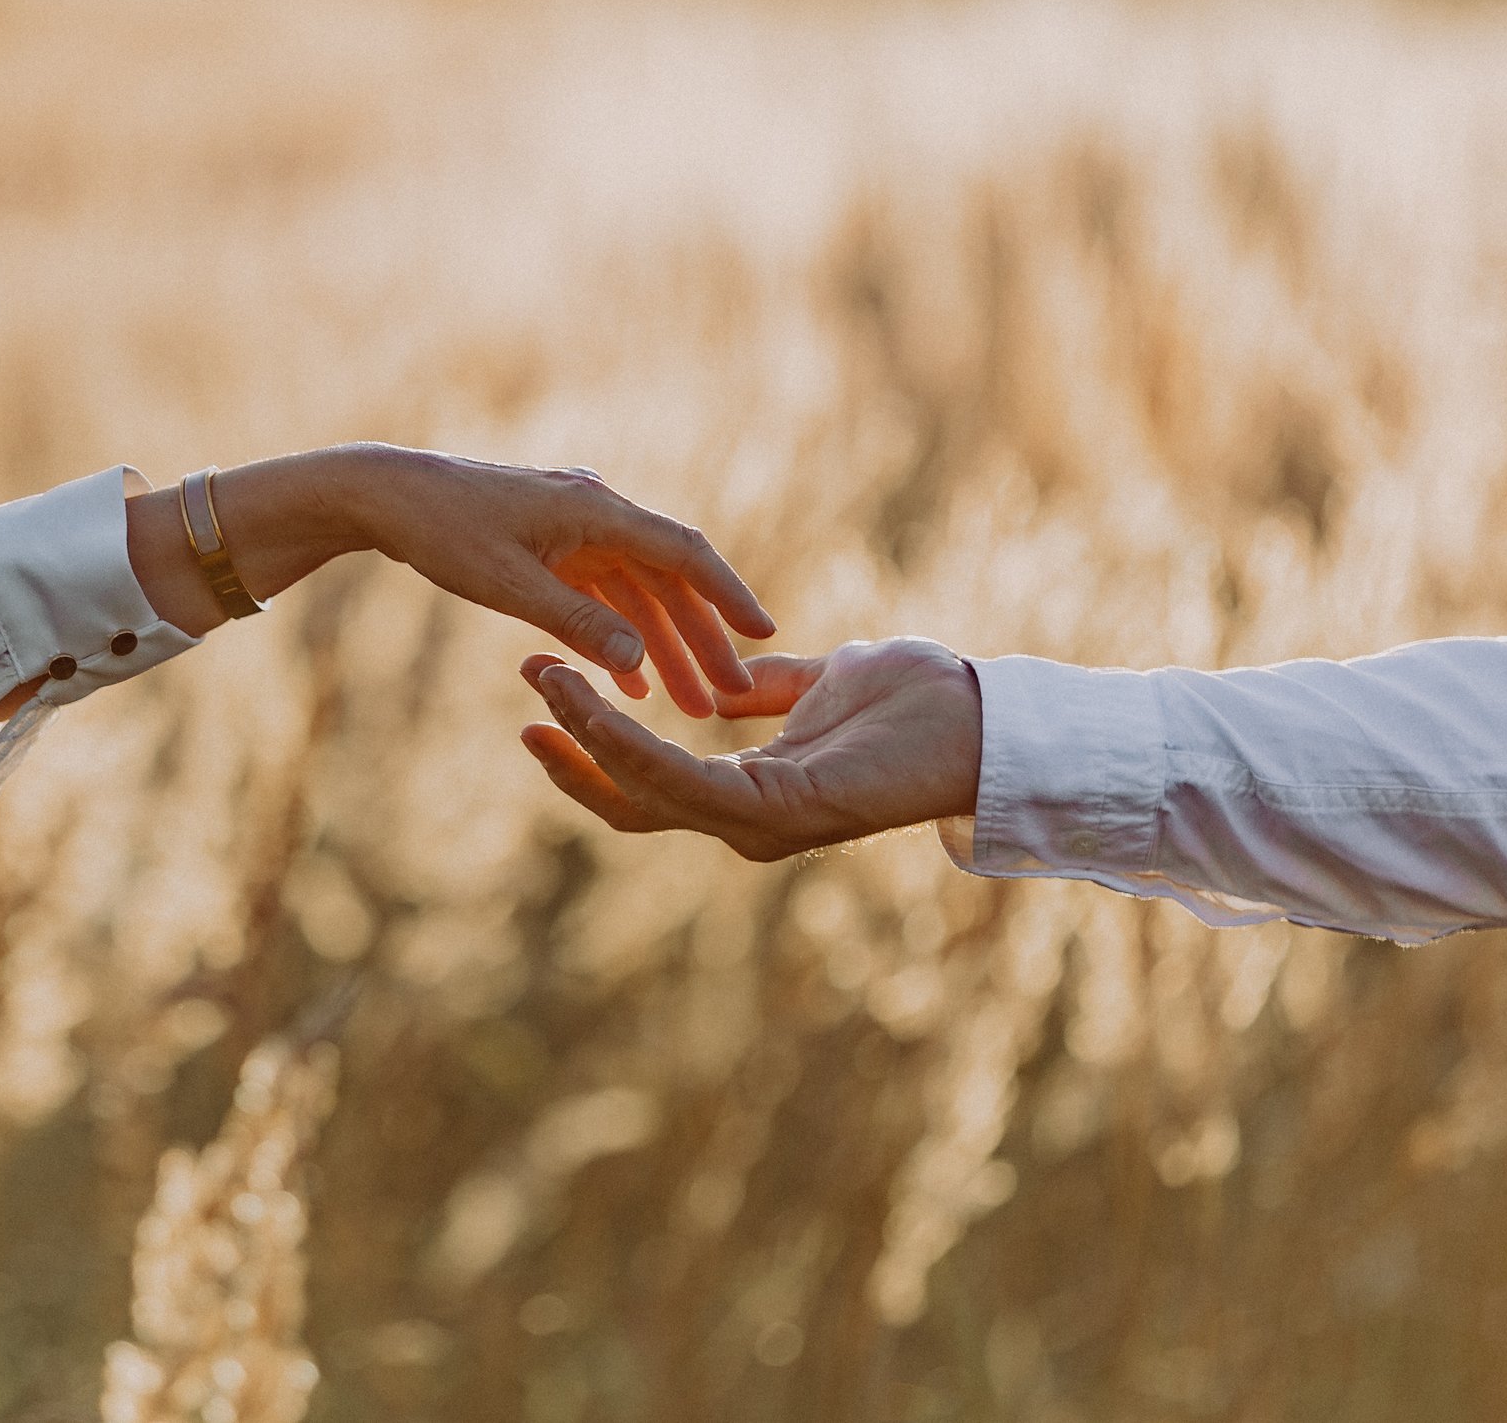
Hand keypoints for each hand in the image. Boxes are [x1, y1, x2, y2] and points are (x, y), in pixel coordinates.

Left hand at [132, 444, 775, 715]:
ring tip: (689, 703)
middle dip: (702, 639)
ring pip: (637, 592)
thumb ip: (577, 626)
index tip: (765, 635)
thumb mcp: (509, 586)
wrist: (385, 495)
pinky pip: (603, 593)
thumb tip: (642, 664)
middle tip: (732, 696)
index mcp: (597, 512)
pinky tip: (631, 682)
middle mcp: (597, 513)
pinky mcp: (552, 544)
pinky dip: (620, 634)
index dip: (728, 596)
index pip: (684, 554)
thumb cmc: (443, 532)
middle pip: (668, 579)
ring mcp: (575, 528)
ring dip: (664, 645)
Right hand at [517, 638, 981, 858]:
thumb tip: (731, 684)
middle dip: (569, 746)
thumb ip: (770, 690)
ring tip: (544, 679)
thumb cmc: (918, 701)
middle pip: (629, 799)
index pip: (648, 782)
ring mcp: (761, 827)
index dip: (591, 745)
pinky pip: (684, 780)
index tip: (547, 689)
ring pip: (646, 790)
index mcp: (751, 793)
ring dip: (587, 736)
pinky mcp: (779, 813)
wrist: (981, 715)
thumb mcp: (822, 683)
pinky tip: (594, 704)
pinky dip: (630, 745)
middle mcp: (747, 822)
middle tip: (525, 682)